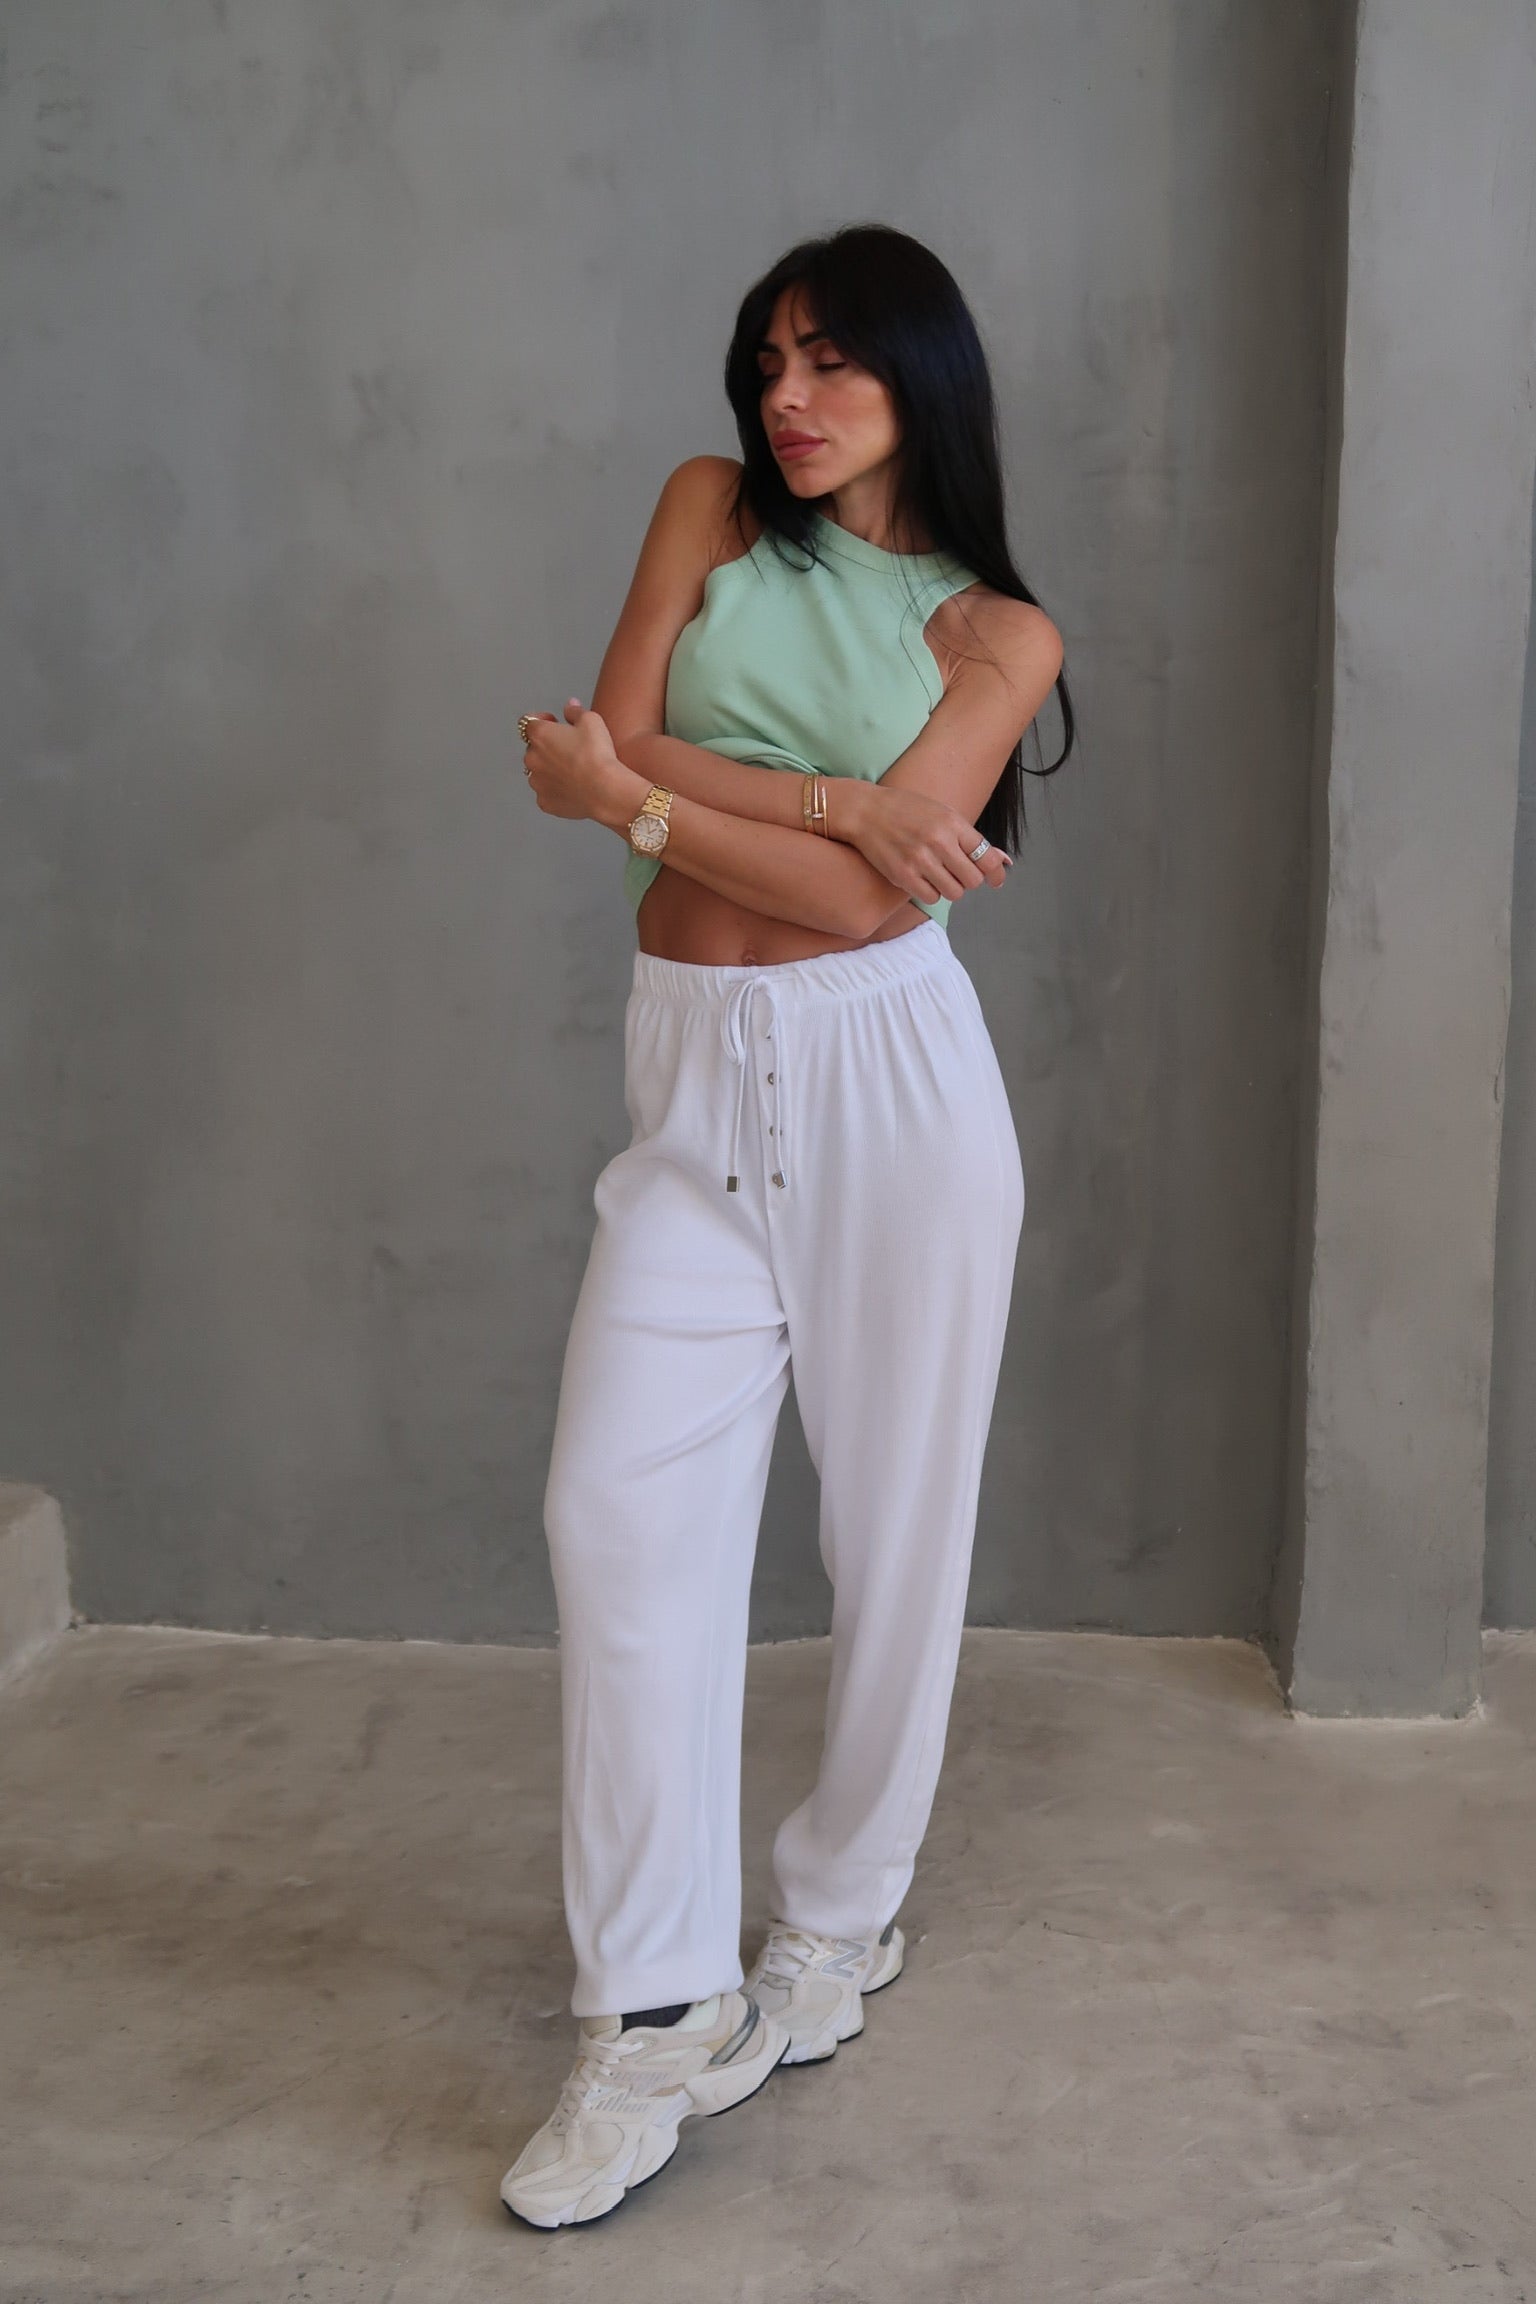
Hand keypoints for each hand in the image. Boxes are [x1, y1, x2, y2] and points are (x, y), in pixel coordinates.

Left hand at [520, 697, 624, 822]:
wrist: (605, 790)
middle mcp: (531, 758)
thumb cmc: (597, 754)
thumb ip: (575, 711)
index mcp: (539, 735)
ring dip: (551, 770)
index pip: (529, 722)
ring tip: (574, 771)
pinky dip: (556, 790)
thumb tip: (570, 707)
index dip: (543, 720)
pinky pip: (547, 793)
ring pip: (539, 773)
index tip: (555, 723)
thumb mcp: (592, 720)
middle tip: (571, 750)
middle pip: (534, 748)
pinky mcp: (544, 802)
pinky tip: (574, 788)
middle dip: (548, 747)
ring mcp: (536, 782)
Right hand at [836, 780, 1011, 905]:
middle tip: (957, 872)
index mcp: (952, 823)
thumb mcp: (942, 814)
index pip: (987, 857)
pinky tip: (922, 879)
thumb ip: (970, 838)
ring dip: (950, 887)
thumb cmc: (906, 811)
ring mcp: (920, 860)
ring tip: (938, 874)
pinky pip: (931, 897)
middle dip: (968, 879)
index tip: (996, 880)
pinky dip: (931, 893)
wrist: (865, 811)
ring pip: (954, 892)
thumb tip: (1004, 861)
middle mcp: (939, 842)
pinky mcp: (903, 875)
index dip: (995, 873)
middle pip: (972, 879)